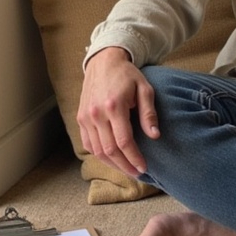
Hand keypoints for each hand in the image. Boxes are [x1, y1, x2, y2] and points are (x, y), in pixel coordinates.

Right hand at [77, 47, 159, 176]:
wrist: (103, 62)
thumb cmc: (127, 75)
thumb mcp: (144, 89)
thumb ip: (149, 113)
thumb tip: (155, 136)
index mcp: (114, 106)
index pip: (124, 141)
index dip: (134, 158)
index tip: (144, 167)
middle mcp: (96, 114)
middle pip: (109, 150)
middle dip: (124, 166)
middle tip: (137, 173)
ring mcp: (85, 117)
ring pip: (97, 150)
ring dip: (112, 164)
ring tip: (126, 169)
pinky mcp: (80, 118)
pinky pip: (88, 144)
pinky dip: (99, 155)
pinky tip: (112, 159)